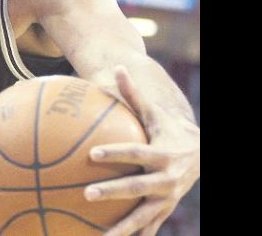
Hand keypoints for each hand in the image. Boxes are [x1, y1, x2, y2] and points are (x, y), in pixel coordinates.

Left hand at [84, 66, 199, 235]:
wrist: (200, 155)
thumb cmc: (167, 130)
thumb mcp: (154, 113)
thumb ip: (133, 94)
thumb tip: (118, 66)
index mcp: (162, 154)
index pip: (136, 153)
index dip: (115, 153)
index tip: (92, 153)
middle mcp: (166, 180)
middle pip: (137, 188)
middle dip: (113, 192)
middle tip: (86, 193)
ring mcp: (166, 200)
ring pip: (143, 217)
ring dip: (123, 228)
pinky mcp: (163, 212)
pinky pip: (146, 228)